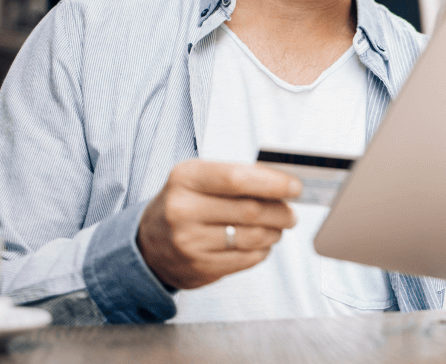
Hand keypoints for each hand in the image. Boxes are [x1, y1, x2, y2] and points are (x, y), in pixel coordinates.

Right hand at [138, 159, 301, 289]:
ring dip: (274, 232)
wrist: (149, 244)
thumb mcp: (199, 179)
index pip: (237, 179)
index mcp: (185, 178)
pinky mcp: (199, 268)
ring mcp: (189, 242)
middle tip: (291, 211)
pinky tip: (260, 243)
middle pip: (250, 210)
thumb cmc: (185, 203)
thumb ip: (238, 178)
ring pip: (252, 237)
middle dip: (280, 211)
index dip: (272, 183)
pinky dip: (262, 250)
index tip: (296, 187)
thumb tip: (284, 185)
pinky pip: (247, 259)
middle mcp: (183, 210)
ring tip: (277, 227)